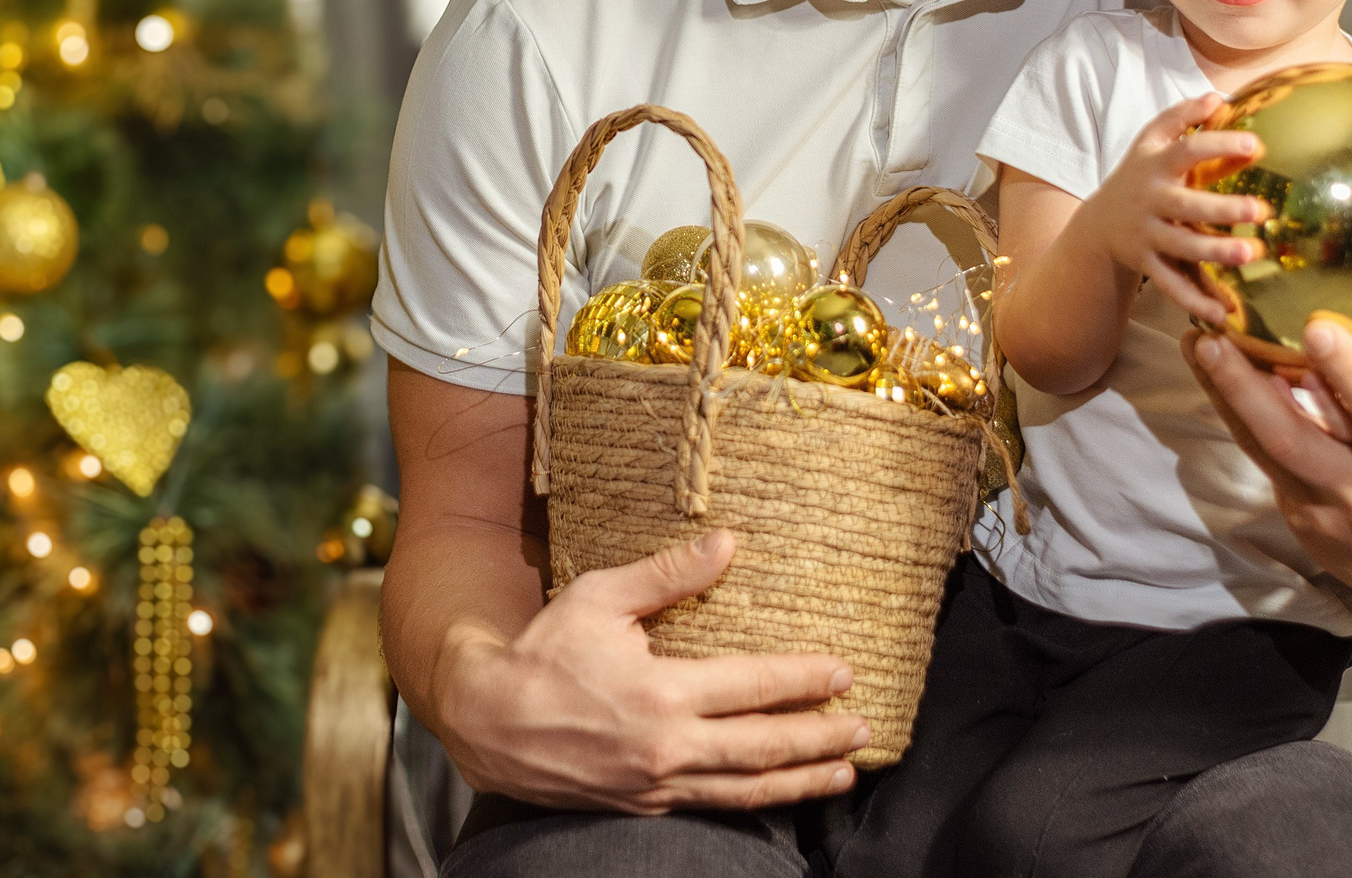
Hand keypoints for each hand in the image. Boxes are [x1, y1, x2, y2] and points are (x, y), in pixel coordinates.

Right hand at [432, 530, 866, 813]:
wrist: (486, 722)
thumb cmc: (541, 653)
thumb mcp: (600, 598)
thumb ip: (668, 575)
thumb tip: (727, 544)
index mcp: (663, 692)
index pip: (754, 686)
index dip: (804, 679)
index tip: (843, 671)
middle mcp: (668, 746)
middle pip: (764, 746)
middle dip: (820, 737)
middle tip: (865, 727)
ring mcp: (657, 783)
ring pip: (746, 789)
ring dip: (801, 781)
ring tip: (844, 773)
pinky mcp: (644, 804)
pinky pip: (713, 807)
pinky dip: (755, 803)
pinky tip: (779, 795)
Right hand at [1077, 94, 1269, 323]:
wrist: (1097, 224)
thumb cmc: (1138, 175)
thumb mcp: (1149, 141)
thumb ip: (1181, 118)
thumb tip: (1218, 97)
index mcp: (1155, 165)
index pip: (1187, 150)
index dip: (1219, 145)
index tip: (1255, 145)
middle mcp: (1150, 201)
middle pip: (1186, 205)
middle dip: (1221, 209)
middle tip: (1258, 210)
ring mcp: (1147, 235)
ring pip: (1181, 247)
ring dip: (1215, 253)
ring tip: (1250, 254)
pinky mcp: (1146, 265)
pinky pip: (1171, 285)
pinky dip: (1195, 301)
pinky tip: (1223, 312)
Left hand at [1182, 281, 1351, 613]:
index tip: (1318, 327)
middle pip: (1294, 442)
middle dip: (1246, 390)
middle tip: (1212, 338)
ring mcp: (1324, 512)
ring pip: (1262, 451)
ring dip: (1224, 397)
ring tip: (1195, 344)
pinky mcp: (1299, 518)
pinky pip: (1263, 461)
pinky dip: (1239, 419)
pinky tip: (1215, 376)